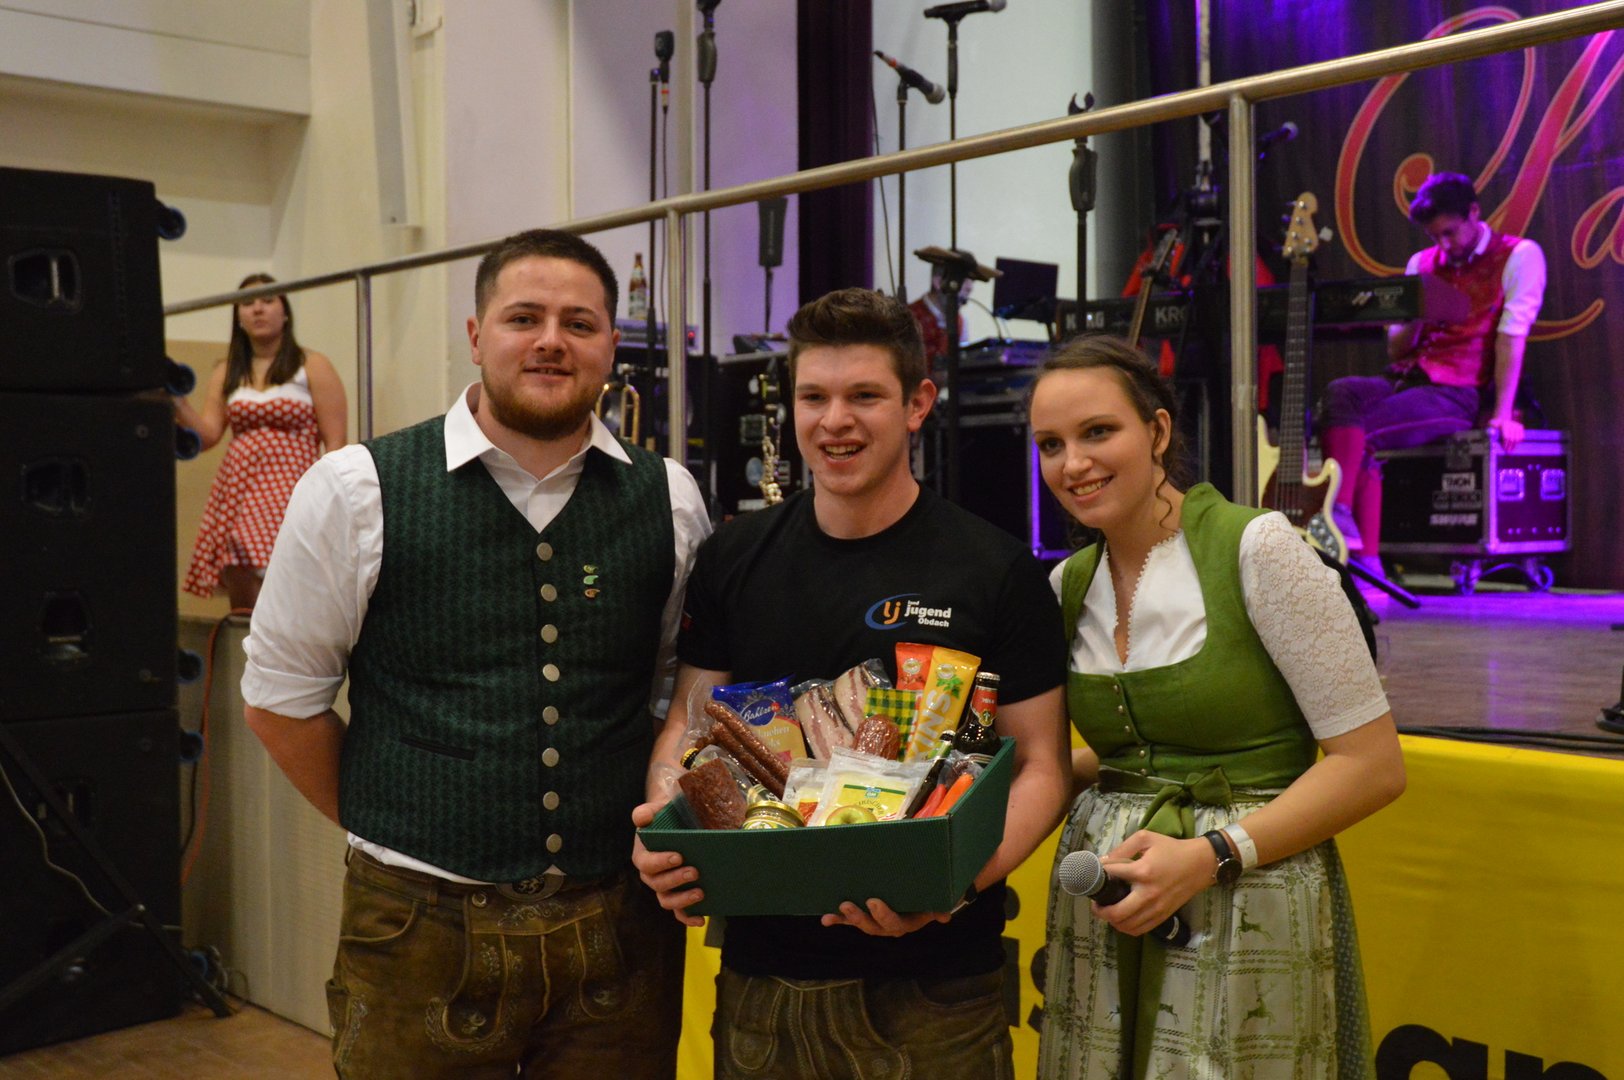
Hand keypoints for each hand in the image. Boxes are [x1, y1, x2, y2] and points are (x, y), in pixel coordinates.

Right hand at [631, 801, 704, 926]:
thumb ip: (646, 812)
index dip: (660, 862)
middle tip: (695, 871)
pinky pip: (679, 912)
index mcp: (643, 855)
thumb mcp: (656, 810)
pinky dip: (688, 918)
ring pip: (667, 901)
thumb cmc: (665, 818)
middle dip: (675, 880)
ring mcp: (664, 888)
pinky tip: (701, 918)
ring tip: (700, 892)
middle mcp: (651, 875)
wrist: (677, 825)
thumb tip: (642, 817)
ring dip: (682, 900)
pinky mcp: (676, 896)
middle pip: (658, 884)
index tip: (678, 856)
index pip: (646, 863)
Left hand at [821, 897, 949, 936]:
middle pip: (872, 927)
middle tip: (847, 904)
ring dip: (845, 919)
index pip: (893, 923)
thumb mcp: (936, 902)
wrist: (924, 897)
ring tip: (831, 914)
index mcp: (905, 924)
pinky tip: (825, 920)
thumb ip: (939, 908)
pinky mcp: (864, 916)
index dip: (883, 915)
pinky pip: (849, 920)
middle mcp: (887, 927)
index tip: (873, 902)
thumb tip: (945, 916)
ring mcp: (874, 922)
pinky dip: (837, 920)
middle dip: (859, 917)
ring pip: (859, 923)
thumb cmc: (929, 897)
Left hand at [1091, 830, 1214, 937]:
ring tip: (1107, 911)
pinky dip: (1127, 928)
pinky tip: (1122, 918)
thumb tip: (1104, 861)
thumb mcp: (1146, 838)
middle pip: (1116, 913)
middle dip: (1099, 910)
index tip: (1094, 875)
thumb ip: (1123, 848)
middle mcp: (1148, 893)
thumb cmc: (1172, 849)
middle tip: (1095, 903)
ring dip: (1111, 921)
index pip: (1111, 876)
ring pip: (1127, 926)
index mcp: (1143, 871)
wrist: (1200, 864)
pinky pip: (1140, 930)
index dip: (1098, 875)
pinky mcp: (1163, 916)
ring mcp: (1156, 908)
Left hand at [1487, 415, 1523, 450]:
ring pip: (1518, 438)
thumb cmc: (1495, 425)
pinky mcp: (1520, 426)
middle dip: (1510, 446)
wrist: (1502, 420)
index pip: (1506, 437)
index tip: (1504, 449)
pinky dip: (1518, 441)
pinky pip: (1521, 436)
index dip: (1505, 444)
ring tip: (1511, 449)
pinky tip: (1515, 445)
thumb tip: (1491, 435)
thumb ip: (1490, 430)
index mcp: (1504, 425)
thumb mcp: (1491, 426)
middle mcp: (1511, 424)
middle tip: (1508, 452)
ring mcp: (1517, 425)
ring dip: (1515, 445)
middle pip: (1512, 438)